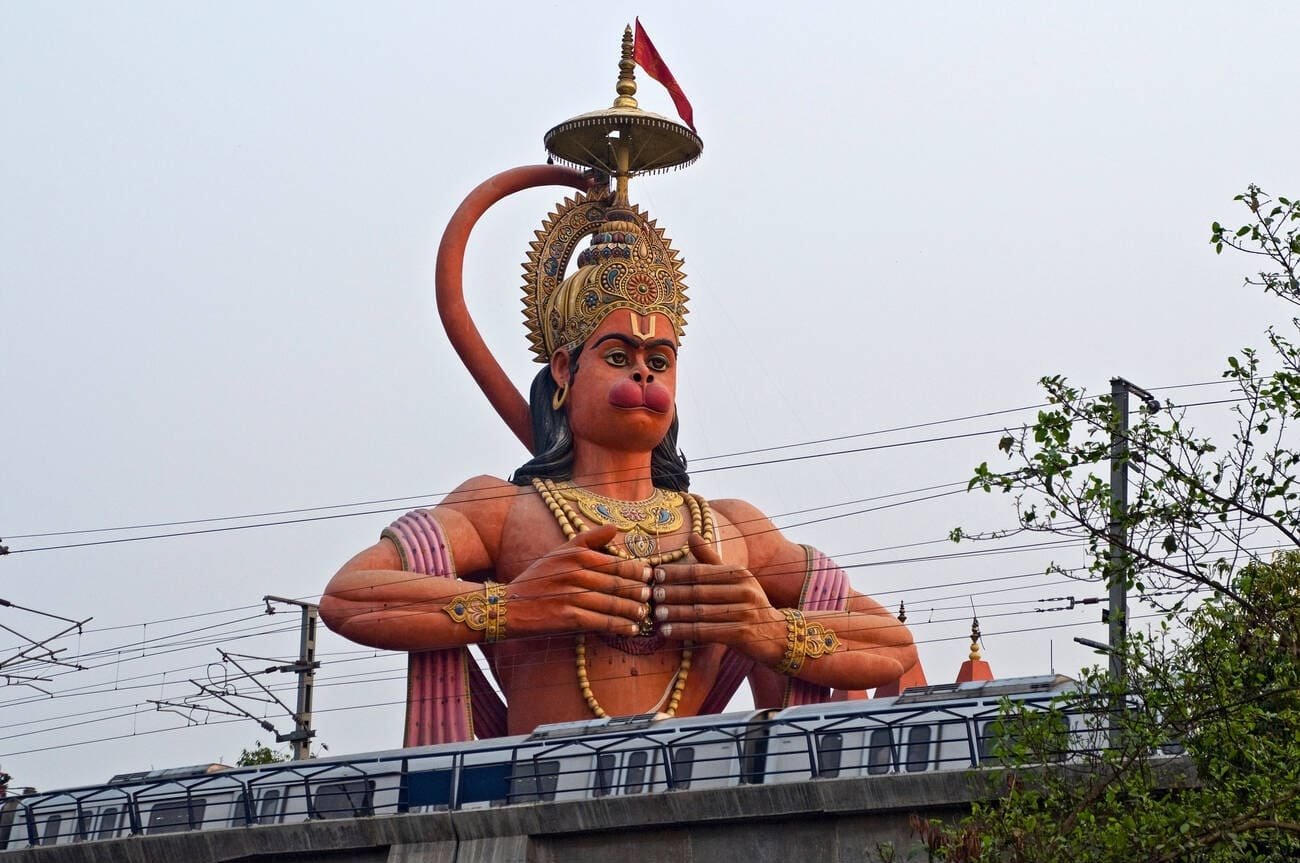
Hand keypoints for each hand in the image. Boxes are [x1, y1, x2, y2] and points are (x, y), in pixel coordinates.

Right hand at [505, 525, 653, 637]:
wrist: (508, 607)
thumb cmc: (537, 580)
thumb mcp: (558, 553)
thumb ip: (587, 539)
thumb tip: (614, 527)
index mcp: (574, 554)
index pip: (614, 562)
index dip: (636, 571)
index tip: (649, 576)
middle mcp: (574, 572)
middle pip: (616, 583)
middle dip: (637, 591)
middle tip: (651, 597)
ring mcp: (571, 595)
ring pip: (611, 603)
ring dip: (632, 610)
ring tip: (644, 614)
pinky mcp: (567, 617)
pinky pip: (601, 621)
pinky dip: (619, 626)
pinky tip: (630, 629)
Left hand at [651, 533, 783, 648]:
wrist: (779, 634)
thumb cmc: (750, 603)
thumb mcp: (737, 578)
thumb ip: (712, 560)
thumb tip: (691, 535)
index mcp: (740, 573)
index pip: (702, 571)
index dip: (677, 572)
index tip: (656, 574)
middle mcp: (744, 590)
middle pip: (699, 591)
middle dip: (673, 593)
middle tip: (651, 594)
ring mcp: (744, 613)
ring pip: (701, 612)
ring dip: (675, 613)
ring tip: (656, 613)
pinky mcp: (742, 634)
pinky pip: (706, 631)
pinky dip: (684, 631)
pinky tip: (667, 631)